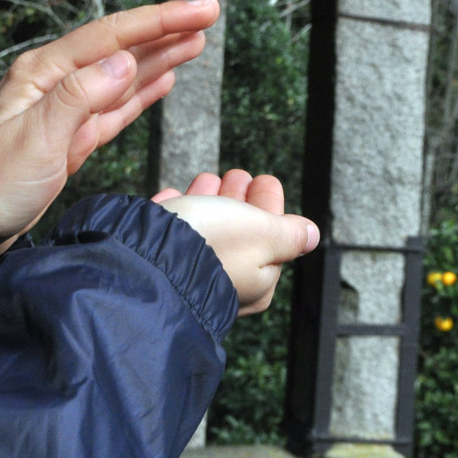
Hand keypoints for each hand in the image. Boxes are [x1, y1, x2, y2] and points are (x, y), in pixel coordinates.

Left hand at [0, 0, 218, 254]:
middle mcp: (56, 83)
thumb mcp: (34, 139)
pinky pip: (117, 107)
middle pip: (121, 48)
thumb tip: (123, 62)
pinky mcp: (73, 138)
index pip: (111, 36)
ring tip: (197, 40)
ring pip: (124, 76)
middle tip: (209, 13)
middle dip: (166, 30)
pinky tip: (164, 77)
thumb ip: (78, 97)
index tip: (198, 11)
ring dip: (161, 56)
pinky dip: (143, 92)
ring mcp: (66, 110)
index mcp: (44, 73)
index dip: (159, 21)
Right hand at [154, 170, 319, 315]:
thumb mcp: (263, 232)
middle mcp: (226, 283)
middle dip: (238, 199)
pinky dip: (174, 213)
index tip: (264, 179)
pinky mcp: (155, 264)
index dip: (269, 203)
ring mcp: (190, 274)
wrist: (145, 259)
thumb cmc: (211, 245)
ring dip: (207, 201)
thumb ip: (289, 234)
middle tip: (236, 174)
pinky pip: (170, 234)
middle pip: (239, 233)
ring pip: (204, 231)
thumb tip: (312, 236)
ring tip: (205, 179)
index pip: (273, 237)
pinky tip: (172, 197)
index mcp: (259, 281)